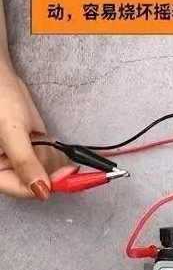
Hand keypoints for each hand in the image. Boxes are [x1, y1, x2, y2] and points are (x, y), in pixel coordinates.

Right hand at [0, 66, 73, 198]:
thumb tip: (42, 190)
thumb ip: (26, 162)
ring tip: (36, 134)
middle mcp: (6, 169)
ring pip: (47, 171)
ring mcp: (20, 162)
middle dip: (48, 163)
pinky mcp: (31, 152)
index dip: (48, 184)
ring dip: (50, 154)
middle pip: (38, 182)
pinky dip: (52, 148)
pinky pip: (48, 159)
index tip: (69, 173)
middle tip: (43, 142)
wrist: (1, 78)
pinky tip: (41, 135)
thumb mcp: (11, 132)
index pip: (24, 190)